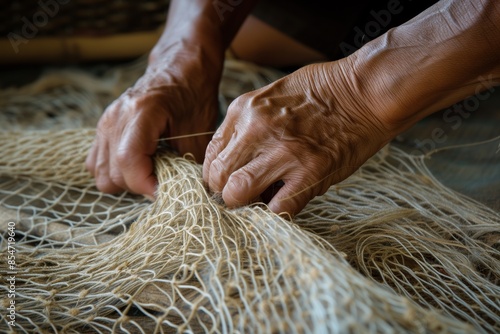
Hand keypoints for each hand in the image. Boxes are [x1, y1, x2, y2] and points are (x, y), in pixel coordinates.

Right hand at [86, 51, 219, 196]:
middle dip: (139, 185)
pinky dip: (115, 172)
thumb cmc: (194, 94)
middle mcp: (116, 117)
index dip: (146, 185)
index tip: (165, 191)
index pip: (127, 161)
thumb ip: (187, 164)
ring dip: (126, 181)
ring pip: (100, 172)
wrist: (180, 66)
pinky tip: (138, 164)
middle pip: (112, 172)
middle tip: (164, 181)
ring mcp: (105, 122)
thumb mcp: (199, 130)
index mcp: (141, 113)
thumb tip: (180, 192)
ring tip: (151, 172)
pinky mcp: (102, 127)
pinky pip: (96, 163)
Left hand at [203, 60, 392, 215]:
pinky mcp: (310, 172)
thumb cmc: (321, 92)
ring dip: (245, 205)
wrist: (365, 91)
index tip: (229, 182)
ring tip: (260, 202)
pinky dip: (276, 215)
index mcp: (243, 110)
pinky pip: (278, 209)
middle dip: (225, 193)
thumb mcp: (272, 96)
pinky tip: (283, 206)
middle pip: (216, 177)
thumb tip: (237, 160)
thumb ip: (248, 125)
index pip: (210, 155)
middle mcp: (255, 130)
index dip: (216, 175)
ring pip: (237, 194)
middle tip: (242, 196)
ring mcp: (282, 152)